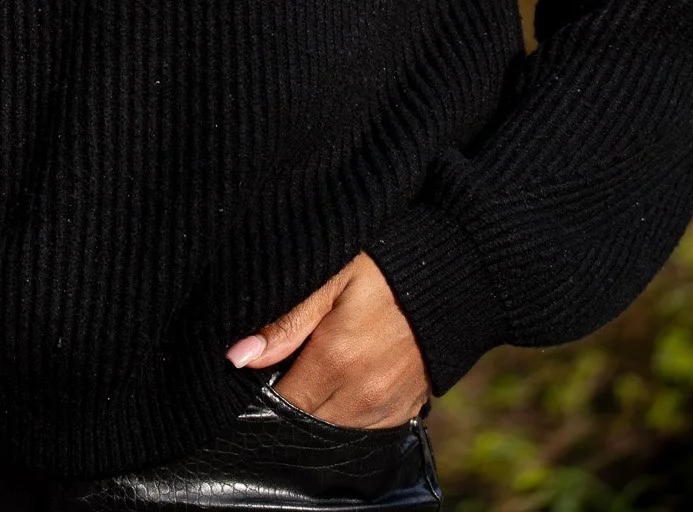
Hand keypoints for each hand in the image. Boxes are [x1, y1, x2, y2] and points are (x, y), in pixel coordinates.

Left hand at [225, 253, 428, 428]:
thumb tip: (238, 358)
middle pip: (306, 419)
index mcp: (336, 360)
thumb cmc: (386, 264)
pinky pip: (366, 427)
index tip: (261, 364)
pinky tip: (348, 377)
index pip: (281, 400)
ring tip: (320, 364)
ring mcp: (389, 407)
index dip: (265, 384)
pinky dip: (350, 409)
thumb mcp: (332, 275)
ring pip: (335, 427)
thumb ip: (287, 320)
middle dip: (291, 395)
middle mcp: (363, 395)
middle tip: (291, 358)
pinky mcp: (409, 409)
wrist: (455, 273)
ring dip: (320, 405)